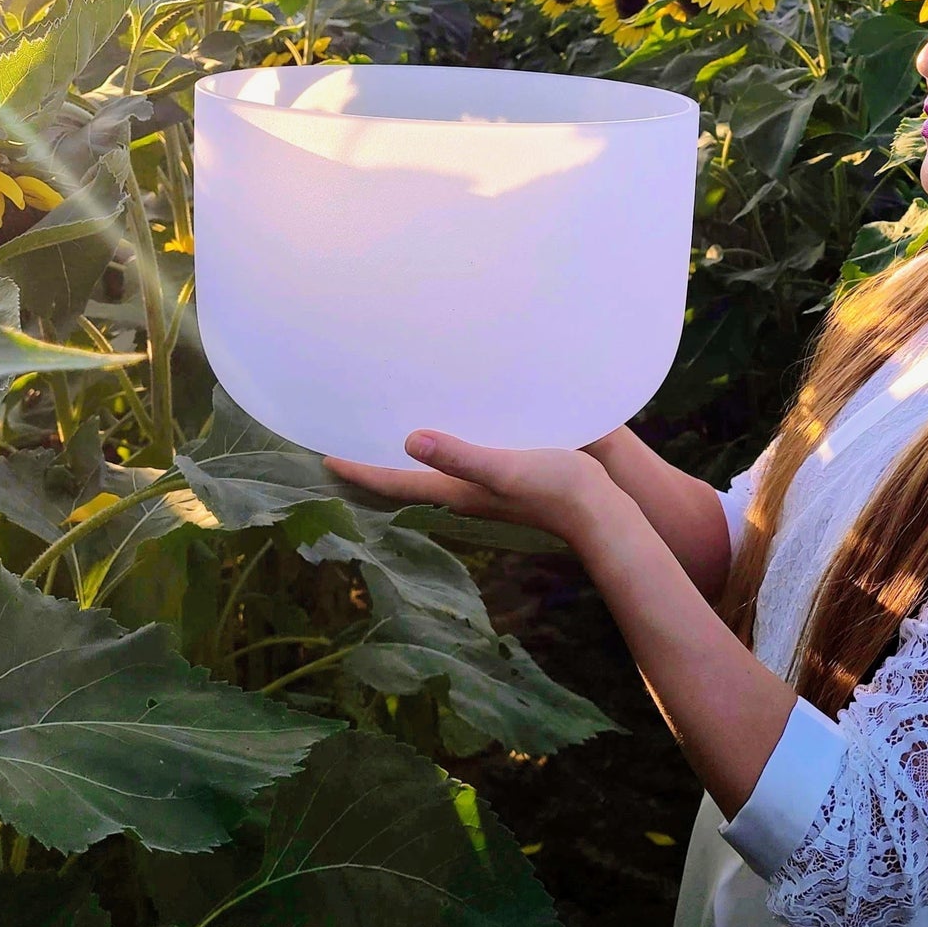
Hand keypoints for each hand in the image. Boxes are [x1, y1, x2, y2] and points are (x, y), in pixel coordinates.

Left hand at [326, 430, 622, 548]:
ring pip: (432, 467)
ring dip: (405, 453)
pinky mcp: (507, 469)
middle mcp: (463, 489)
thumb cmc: (556, 488)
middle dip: (375, 460)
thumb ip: (461, 455)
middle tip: (345, 438)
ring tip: (384, 428)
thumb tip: (409, 440)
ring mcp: (485, 482)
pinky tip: (452, 420)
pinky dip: (442, 442)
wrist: (603, 506)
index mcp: (455, 491)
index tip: (325, 458)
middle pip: (406, 477)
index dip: (359, 471)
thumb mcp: (505, 469)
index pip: (394, 483)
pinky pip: (460, 455)